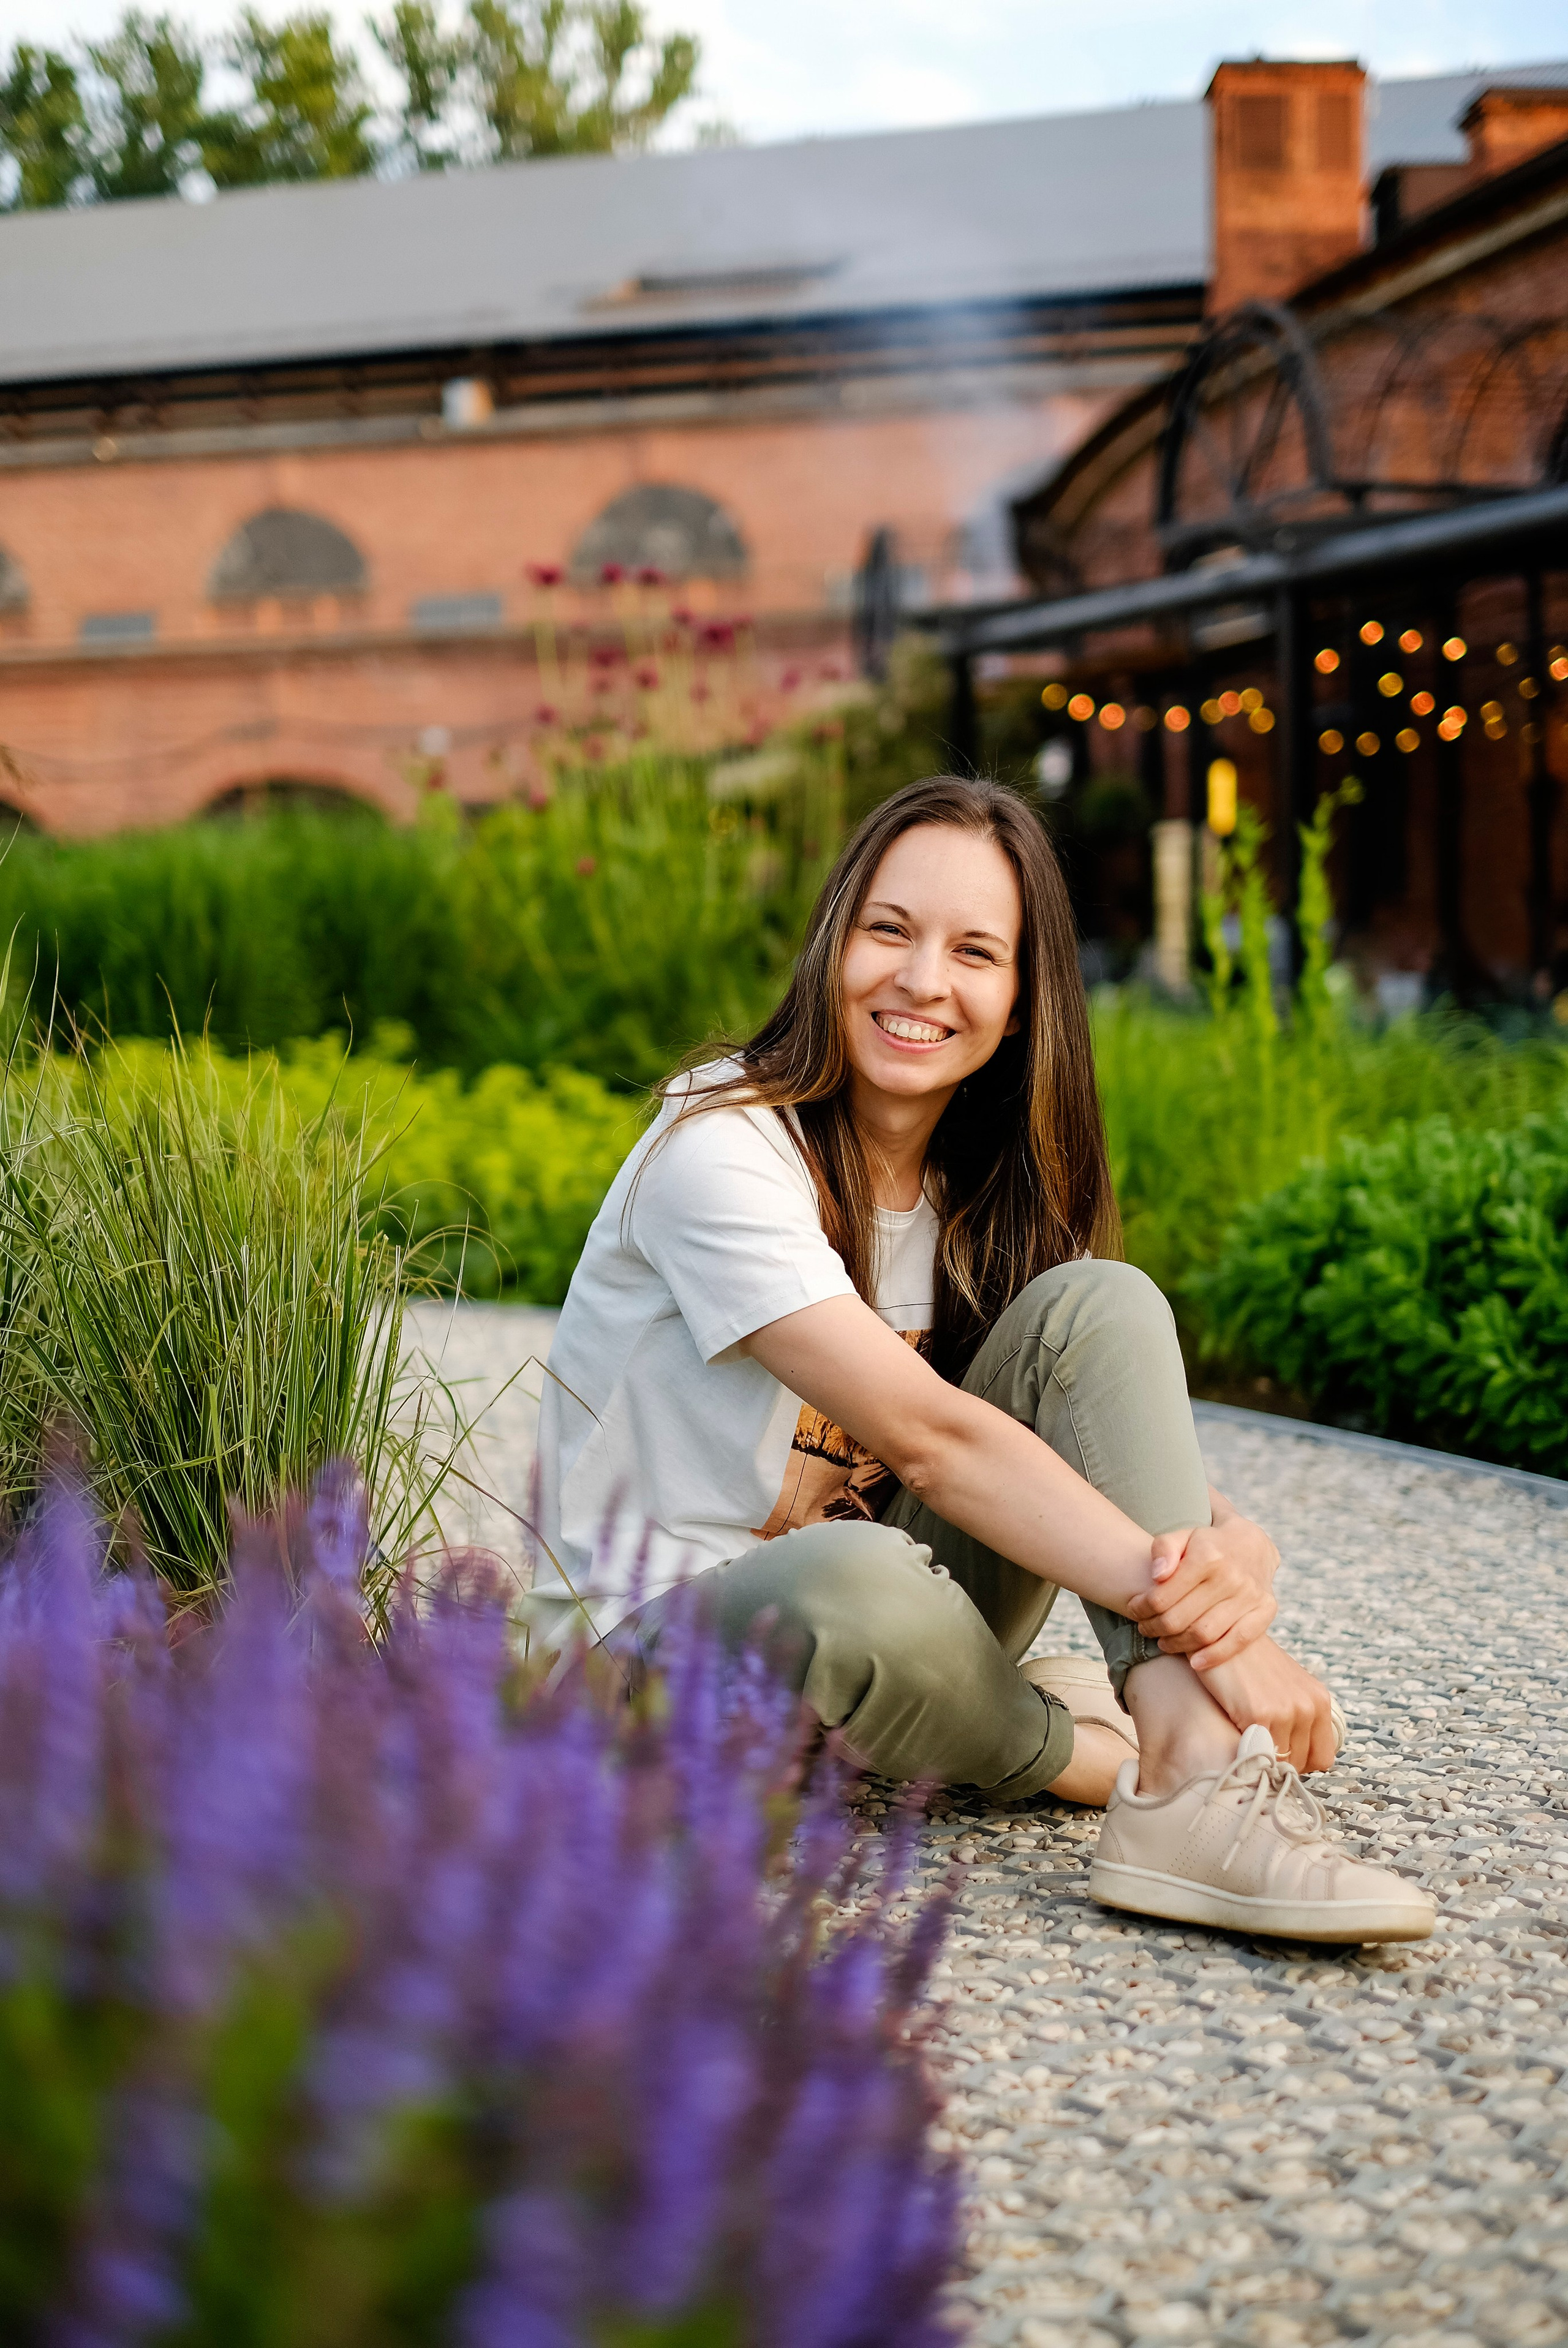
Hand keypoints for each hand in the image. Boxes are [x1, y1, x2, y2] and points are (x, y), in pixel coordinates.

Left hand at [1123, 1506, 1277, 1669]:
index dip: (1142, 1608)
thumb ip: (1163, 1549)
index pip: (1163, 1595)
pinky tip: (1195, 1663)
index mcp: (1207, 1556)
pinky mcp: (1266, 1610)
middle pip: (1181, 1618)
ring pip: (1205, 1634)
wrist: (1251, 1545)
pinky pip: (1239, 1641)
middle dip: (1155, 1628)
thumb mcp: (1182, 1536)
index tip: (1133, 1609)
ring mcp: (1251, 1595)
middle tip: (1145, 1628)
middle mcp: (1231, 1576)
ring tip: (1163, 1642)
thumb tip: (1157, 1576)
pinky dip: (1215, 1656)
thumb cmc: (1206, 1545)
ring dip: (1178, 1644)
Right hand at [1199, 1637, 1337, 1773]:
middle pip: (1301, 1763)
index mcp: (1319, 1700)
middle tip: (1256, 1747)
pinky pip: (1258, 1754)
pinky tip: (1234, 1733)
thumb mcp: (1284, 1685)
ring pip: (1280, 1763)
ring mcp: (1287, 1710)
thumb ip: (1294, 1716)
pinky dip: (1246, 1753)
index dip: (1299, 1762)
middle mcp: (1309, 1706)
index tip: (1278, 1753)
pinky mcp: (1260, 1713)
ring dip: (1262, 1759)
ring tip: (1244, 1740)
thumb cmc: (1247, 1661)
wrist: (1221, 1633)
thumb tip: (1287, 1757)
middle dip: (1278, 1762)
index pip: (1322, 1757)